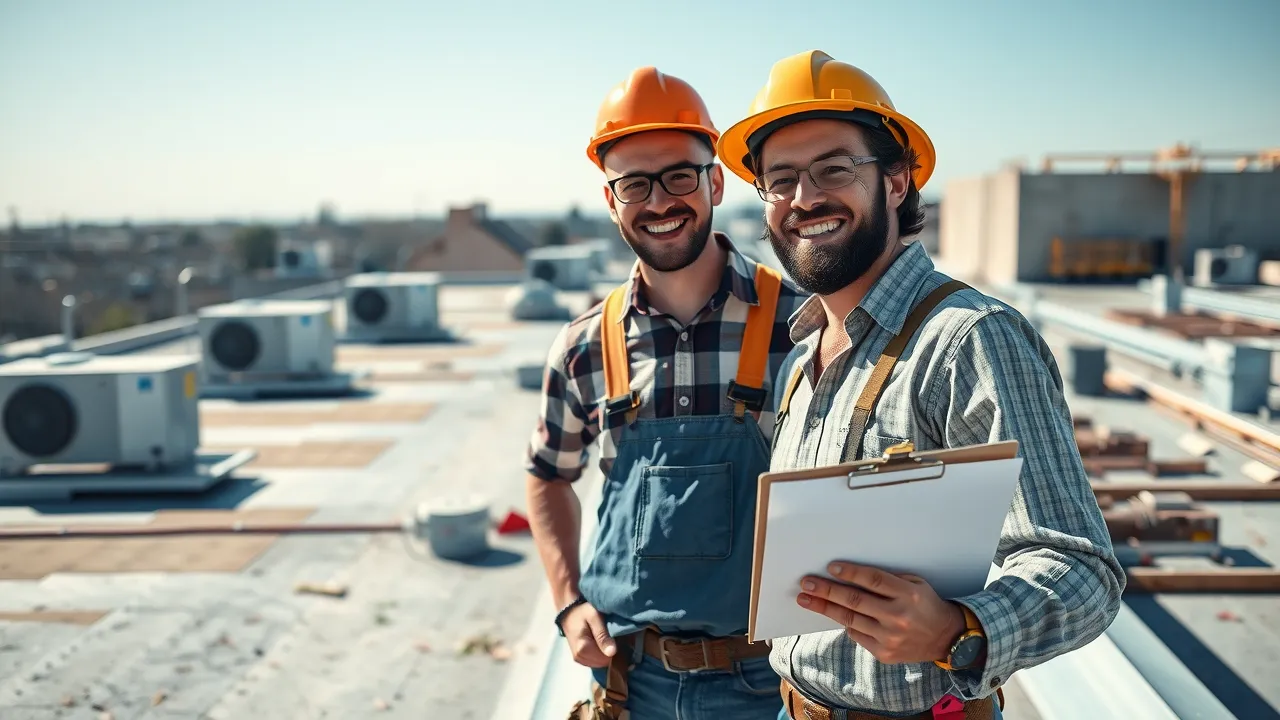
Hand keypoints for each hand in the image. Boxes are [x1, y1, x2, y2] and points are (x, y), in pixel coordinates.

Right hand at [560, 600, 617, 667]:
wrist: (569, 612)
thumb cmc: (583, 612)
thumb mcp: (595, 618)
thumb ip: (602, 635)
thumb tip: (612, 653)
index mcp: (583, 648)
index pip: (607, 659)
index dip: (615, 649)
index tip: (616, 637)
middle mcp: (579, 657)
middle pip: (604, 662)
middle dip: (609, 651)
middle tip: (610, 636)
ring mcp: (578, 659)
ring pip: (600, 663)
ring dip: (605, 653)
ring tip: (604, 638)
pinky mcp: (579, 658)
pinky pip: (594, 662)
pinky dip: (599, 654)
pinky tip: (599, 643)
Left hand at [796, 561, 965, 664]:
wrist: (946, 638)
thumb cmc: (926, 604)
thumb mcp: (915, 584)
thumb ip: (888, 580)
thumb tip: (851, 574)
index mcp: (908, 594)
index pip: (873, 580)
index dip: (850, 573)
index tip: (830, 567)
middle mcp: (898, 616)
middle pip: (855, 600)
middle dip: (826, 591)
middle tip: (806, 583)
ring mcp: (890, 638)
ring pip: (850, 619)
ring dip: (824, 608)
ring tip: (805, 599)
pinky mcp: (884, 653)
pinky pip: (857, 635)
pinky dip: (845, 624)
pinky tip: (832, 614)